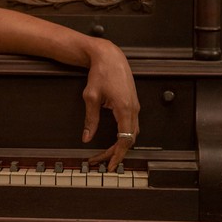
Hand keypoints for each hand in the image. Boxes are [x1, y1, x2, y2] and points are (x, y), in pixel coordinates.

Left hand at [81, 39, 139, 170]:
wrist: (109, 56)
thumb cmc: (100, 73)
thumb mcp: (90, 97)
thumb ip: (90, 120)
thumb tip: (86, 137)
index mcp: (125, 109)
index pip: (125, 140)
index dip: (117, 155)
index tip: (109, 165)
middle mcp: (134, 109)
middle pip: (130, 140)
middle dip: (116, 152)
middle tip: (101, 161)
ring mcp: (135, 106)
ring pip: (132, 133)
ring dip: (121, 145)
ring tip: (106, 153)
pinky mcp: (133, 103)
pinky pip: (131, 125)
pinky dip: (124, 135)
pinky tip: (115, 140)